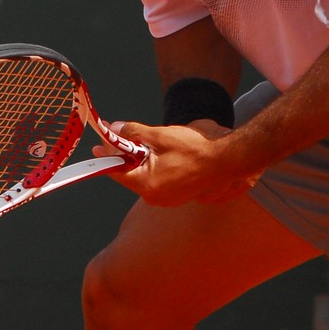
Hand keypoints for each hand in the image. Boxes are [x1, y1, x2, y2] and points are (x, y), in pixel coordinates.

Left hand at [96, 120, 258, 207]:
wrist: (228, 160)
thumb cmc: (196, 149)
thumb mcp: (160, 135)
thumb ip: (134, 133)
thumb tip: (115, 129)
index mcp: (147, 185)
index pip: (117, 171)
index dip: (108, 155)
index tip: (99, 144)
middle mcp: (155, 198)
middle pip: (131, 174)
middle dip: (128, 156)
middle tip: (126, 137)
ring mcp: (168, 200)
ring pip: (146, 177)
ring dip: (145, 161)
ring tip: (154, 144)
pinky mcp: (179, 196)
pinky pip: (160, 181)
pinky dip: (157, 167)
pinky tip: (168, 154)